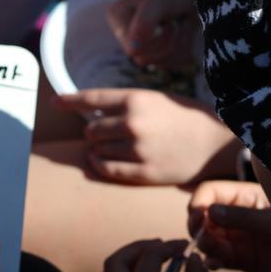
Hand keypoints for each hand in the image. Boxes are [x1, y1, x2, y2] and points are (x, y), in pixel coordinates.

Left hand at [54, 88, 233, 184]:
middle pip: (91, 130)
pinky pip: (106, 170)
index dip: (69, 100)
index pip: (91, 99)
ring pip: (96, 150)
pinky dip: (99, 165)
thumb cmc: (183, 117)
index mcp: (136, 99)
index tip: (54, 102)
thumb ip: (124, 105)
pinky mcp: (142, 173)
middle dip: (94, 132)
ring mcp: (138, 150)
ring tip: (115, 147)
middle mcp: (134, 123)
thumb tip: (89, 115)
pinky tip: (102, 161)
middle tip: (106, 133)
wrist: (216, 142)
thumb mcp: (155, 99)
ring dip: (98, 149)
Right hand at [106, 0, 197, 69]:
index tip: (170, 22)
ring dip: (177, 47)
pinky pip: (167, 64)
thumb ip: (143, 23)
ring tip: (183, 26)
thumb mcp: (159, 0)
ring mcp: (141, 41)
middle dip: (167, 44)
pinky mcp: (157, 49)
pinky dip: (182, 51)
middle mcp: (125, 31)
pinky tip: (185, 33)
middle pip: (142, 58)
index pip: (131, 47)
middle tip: (178, 24)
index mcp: (117, 16)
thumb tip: (131, 50)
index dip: (154, 41)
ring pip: (156, 63)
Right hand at [188, 180, 270, 271]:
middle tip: (201, 236)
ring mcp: (235, 237)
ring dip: (204, 244)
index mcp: (243, 196)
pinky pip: (218, 258)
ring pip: (208, 238)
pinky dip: (212, 261)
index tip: (197, 216)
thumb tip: (210, 212)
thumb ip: (242, 217)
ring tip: (211, 250)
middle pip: (203, 216)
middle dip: (197, 226)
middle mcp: (234, 216)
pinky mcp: (239, 259)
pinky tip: (214, 264)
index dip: (199, 203)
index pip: (210, 192)